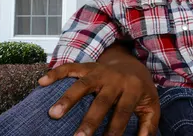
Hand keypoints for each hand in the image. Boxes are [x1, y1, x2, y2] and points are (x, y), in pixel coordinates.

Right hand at [39, 61, 159, 135]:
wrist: (135, 65)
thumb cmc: (141, 92)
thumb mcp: (151, 106)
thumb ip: (148, 125)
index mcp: (133, 88)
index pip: (123, 110)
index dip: (115, 127)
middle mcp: (116, 79)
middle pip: (102, 100)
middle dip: (90, 120)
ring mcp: (101, 71)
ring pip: (83, 84)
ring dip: (68, 98)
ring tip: (53, 113)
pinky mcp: (88, 66)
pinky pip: (71, 67)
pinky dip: (56, 73)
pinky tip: (42, 81)